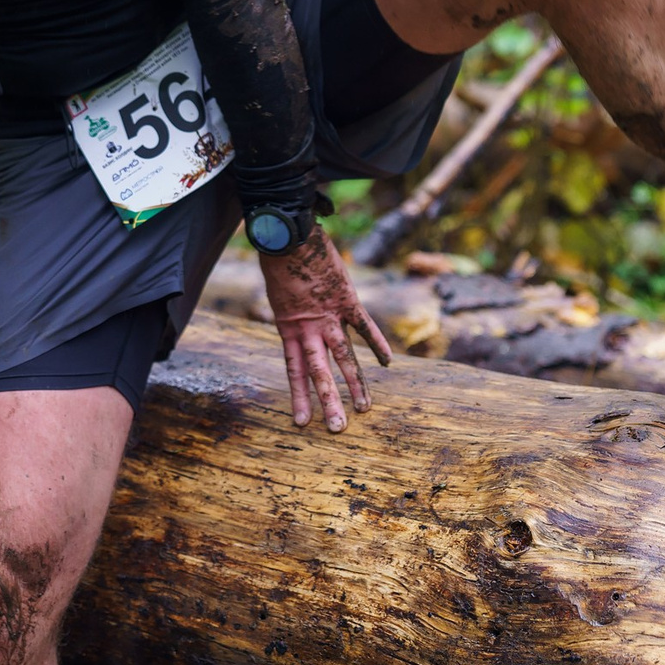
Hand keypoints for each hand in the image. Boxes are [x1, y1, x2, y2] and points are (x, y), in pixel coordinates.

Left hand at [258, 228, 392, 431]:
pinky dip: (377, 343)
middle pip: (320, 372)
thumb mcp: (276, 294)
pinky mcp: (347, 299)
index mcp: (289, 329)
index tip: (302, 422)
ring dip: (356, 383)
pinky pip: (364, 326)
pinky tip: (388, 363)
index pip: (295, 371)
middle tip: (337, 429)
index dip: (299, 397)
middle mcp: (309, 328)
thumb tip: (293, 323)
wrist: (288, 235)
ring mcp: (330, 315)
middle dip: (329, 402)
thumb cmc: (277, 261)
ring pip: (345, 356)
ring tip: (364, 408)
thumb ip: (290, 314)